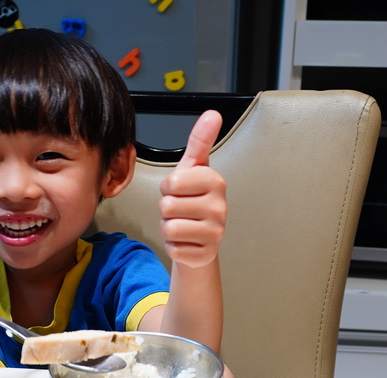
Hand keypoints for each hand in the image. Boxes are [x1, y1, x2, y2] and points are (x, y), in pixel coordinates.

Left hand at [158, 110, 226, 268]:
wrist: (201, 238)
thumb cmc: (193, 199)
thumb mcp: (193, 168)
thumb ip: (200, 141)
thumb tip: (213, 113)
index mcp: (215, 182)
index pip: (171, 182)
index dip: (168, 188)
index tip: (180, 190)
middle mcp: (220, 207)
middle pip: (167, 206)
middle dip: (166, 209)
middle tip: (181, 210)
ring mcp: (216, 232)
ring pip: (169, 227)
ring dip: (168, 227)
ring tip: (183, 224)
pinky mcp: (206, 254)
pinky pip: (173, 248)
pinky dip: (173, 246)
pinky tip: (186, 241)